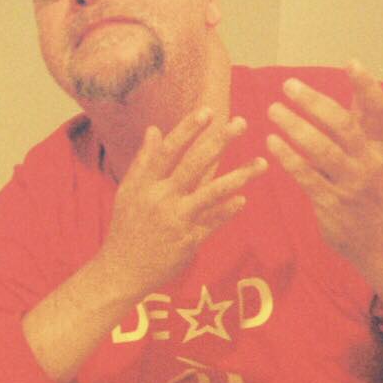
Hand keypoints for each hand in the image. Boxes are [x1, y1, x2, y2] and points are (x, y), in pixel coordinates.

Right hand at [97, 109, 265, 297]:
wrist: (121, 271)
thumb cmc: (126, 228)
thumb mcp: (128, 192)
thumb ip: (144, 161)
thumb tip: (154, 129)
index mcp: (144, 184)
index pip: (168, 151)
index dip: (188, 130)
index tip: (208, 111)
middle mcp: (160, 200)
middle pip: (193, 165)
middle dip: (218, 142)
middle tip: (242, 123)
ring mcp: (176, 221)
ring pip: (210, 193)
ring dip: (238, 177)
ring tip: (262, 164)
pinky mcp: (188, 242)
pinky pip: (213, 223)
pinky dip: (228, 211)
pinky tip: (243, 200)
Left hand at [265, 62, 382, 263]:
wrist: (376, 240)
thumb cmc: (366, 188)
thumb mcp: (371, 153)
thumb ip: (361, 118)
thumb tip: (358, 74)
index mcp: (378, 146)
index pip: (378, 110)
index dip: (367, 86)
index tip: (351, 62)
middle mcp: (367, 161)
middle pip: (344, 126)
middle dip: (316, 103)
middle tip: (289, 85)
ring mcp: (350, 184)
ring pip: (324, 150)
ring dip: (296, 128)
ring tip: (273, 110)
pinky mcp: (331, 203)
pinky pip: (308, 177)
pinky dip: (289, 158)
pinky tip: (272, 142)